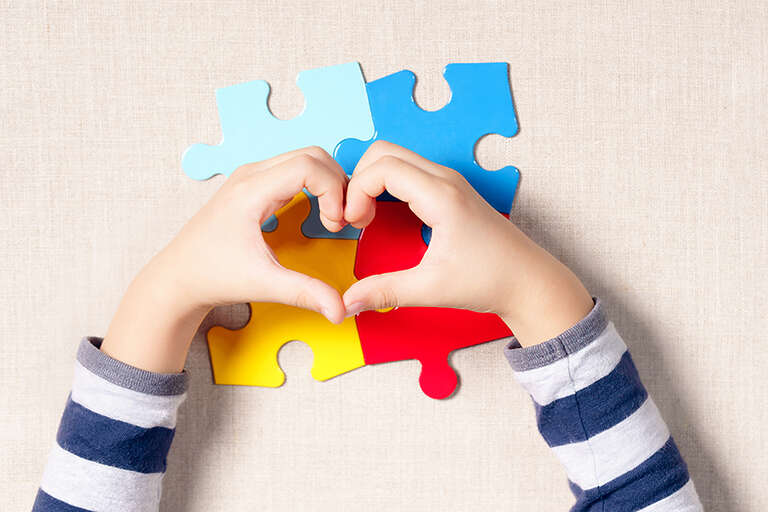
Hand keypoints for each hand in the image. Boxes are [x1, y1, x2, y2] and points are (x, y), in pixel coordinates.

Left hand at [102, 147, 348, 371]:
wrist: (179, 277)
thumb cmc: (212, 276)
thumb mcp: (262, 284)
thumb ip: (304, 293)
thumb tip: (340, 310)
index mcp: (251, 191)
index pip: (308, 165)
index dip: (333, 190)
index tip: (336, 222)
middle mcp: (251, 175)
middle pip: (312, 155)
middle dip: (337, 182)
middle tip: (341, 218)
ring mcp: (252, 177)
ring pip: (306, 158)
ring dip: (329, 182)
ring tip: (332, 218)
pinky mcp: (255, 185)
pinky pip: (296, 170)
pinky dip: (317, 185)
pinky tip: (319, 213)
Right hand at [342, 141, 593, 346]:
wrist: (529, 282)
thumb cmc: (491, 280)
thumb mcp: (431, 289)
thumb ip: (384, 292)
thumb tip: (346, 303)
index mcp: (441, 195)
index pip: (382, 167)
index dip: (355, 191)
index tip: (353, 223)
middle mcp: (445, 179)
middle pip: (384, 151)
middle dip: (359, 179)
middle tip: (356, 218)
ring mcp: (450, 181)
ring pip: (396, 158)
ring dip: (372, 181)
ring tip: (368, 218)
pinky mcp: (451, 190)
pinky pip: (409, 171)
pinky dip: (387, 185)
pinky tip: (386, 215)